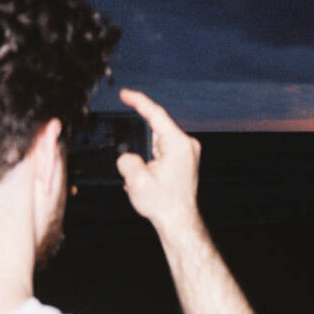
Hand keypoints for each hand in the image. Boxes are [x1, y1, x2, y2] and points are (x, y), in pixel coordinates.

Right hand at [115, 88, 200, 229]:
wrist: (179, 220)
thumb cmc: (162, 203)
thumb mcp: (135, 181)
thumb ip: (126, 160)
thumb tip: (127, 156)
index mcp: (178, 144)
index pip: (156, 114)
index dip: (138, 101)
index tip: (125, 93)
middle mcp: (187, 144)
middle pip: (156, 130)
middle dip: (140, 144)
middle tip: (138, 168)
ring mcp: (188, 151)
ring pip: (157, 142)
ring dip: (146, 155)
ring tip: (146, 179)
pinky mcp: (186, 159)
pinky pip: (162, 150)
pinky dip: (151, 160)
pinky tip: (150, 179)